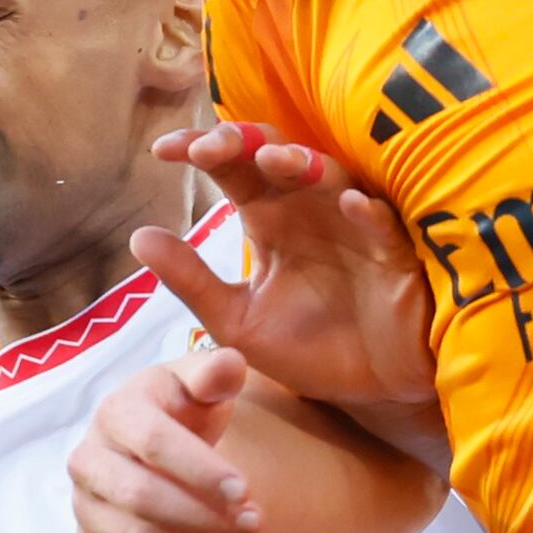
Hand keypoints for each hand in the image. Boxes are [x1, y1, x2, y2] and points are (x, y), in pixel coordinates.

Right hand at [71, 343, 274, 532]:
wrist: (161, 444)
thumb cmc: (188, 410)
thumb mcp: (205, 383)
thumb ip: (217, 372)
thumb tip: (228, 366)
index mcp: (115, 412)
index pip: (153, 444)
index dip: (201, 470)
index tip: (247, 491)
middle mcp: (88, 459)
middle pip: (141, 499)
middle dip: (205, 518)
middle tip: (258, 525)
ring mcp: (84, 506)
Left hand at [135, 122, 436, 413]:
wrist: (373, 388)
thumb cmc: (312, 347)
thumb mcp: (238, 322)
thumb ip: (192, 282)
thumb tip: (138, 237)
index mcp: (269, 218)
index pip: (230, 169)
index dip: (198, 151)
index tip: (163, 151)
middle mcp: (309, 208)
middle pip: (274, 154)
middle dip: (243, 143)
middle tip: (211, 149)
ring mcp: (353, 224)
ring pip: (330, 175)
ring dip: (302, 163)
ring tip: (272, 161)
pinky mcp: (394, 253)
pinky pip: (383, 223)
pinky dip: (367, 210)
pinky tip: (350, 205)